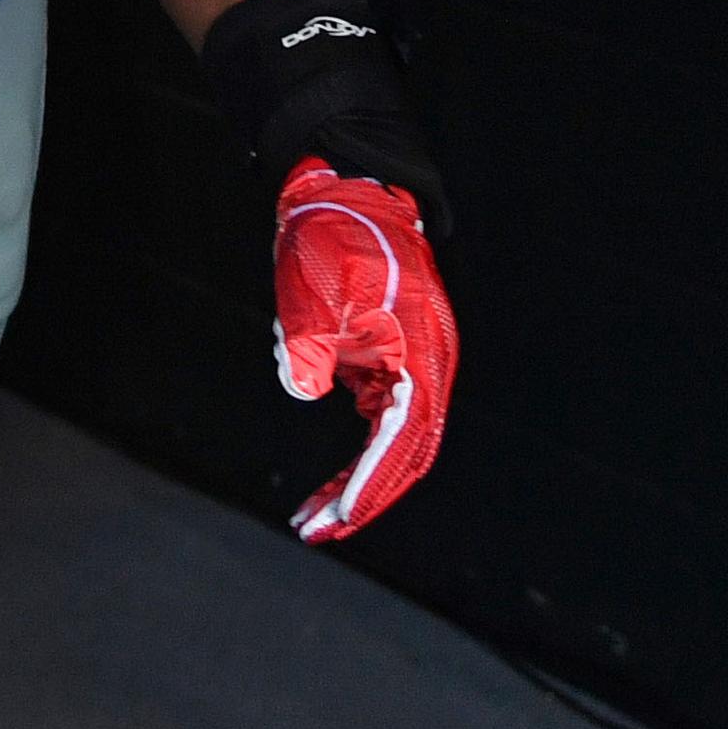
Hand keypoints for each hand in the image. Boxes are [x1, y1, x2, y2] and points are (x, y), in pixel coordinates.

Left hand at [271, 160, 457, 544]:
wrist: (345, 196)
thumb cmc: (333, 237)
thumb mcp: (313, 286)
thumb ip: (310, 340)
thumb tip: (302, 388)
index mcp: (420, 352)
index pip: (403, 437)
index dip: (372, 482)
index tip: (339, 518)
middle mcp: (424, 368)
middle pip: (404, 454)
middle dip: (362, 498)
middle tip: (314, 532)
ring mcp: (409, 368)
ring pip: (389, 446)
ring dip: (353, 485)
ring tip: (308, 519)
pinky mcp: (386, 365)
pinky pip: (374, 426)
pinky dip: (351, 456)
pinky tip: (321, 485)